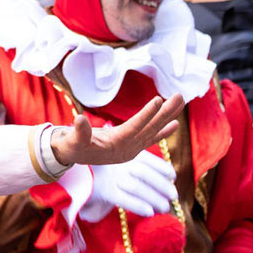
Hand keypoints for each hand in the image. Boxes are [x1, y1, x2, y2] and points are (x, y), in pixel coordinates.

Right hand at [51, 94, 183, 166]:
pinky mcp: (131, 147)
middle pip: (149, 128)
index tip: (158, 100)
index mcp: (114, 146)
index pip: (134, 128)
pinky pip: (150, 138)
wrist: (72, 156)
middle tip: (179, 96)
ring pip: (153, 130)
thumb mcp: (72, 140)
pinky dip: (163, 131)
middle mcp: (127, 149)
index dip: (146, 115)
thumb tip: (79, 119)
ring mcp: (131, 149)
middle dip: (165, 112)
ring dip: (167, 115)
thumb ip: (77, 132)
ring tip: (180, 101)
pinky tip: (175, 124)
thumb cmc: (72, 146)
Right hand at [79, 152, 176, 222]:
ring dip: (154, 198)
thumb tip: (170, 174)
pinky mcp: (105, 191)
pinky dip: (138, 206)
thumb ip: (142, 161)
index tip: (172, 177)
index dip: (162, 167)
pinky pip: (124, 199)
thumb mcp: (122, 158)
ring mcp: (112, 177)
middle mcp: (119, 163)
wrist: (76, 174)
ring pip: (137, 188)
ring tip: (165, 207)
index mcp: (124, 153)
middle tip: (174, 196)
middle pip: (145, 174)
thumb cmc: (105, 168)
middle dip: (162, 185)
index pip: (148, 159)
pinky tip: (150, 213)